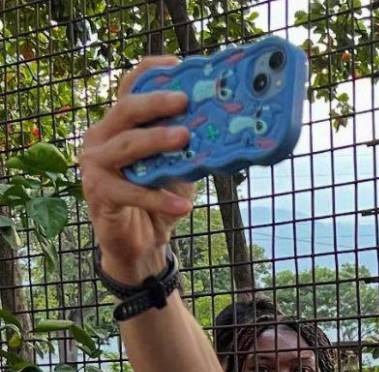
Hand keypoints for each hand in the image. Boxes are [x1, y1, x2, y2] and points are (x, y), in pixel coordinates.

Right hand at [79, 56, 195, 284]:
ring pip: (126, 145)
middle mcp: (101, 137)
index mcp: (119, 124)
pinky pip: (131, 192)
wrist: (140, 243)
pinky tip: (184, 206)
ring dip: (156, 141)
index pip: (130, 88)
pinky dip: (159, 199)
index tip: (178, 65)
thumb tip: (226, 128)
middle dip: (155, 103)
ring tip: (185, 139)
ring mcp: (95, 164)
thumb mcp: (177, 167)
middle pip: (125, 110)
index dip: (150, 73)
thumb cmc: (158, 199)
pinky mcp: (99, 193)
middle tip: (184, 101)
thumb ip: (188, 147)